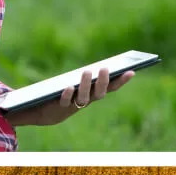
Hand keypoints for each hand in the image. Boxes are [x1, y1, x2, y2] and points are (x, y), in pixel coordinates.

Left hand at [6, 67, 134, 127]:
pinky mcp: (59, 109)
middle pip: (99, 94)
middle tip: (106, 68)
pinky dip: (67, 95)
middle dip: (104, 82)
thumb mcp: (75, 83)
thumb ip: (86, 76)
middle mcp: (85, 102)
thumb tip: (99, 63)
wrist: (43, 111)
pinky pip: (64, 102)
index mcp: (92, 95)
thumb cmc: (62, 93)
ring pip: (83, 98)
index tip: (132, 71)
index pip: (111, 88)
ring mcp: (73, 106)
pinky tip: (68, 86)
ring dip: (86, 85)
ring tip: (87, 71)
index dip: (121, 81)